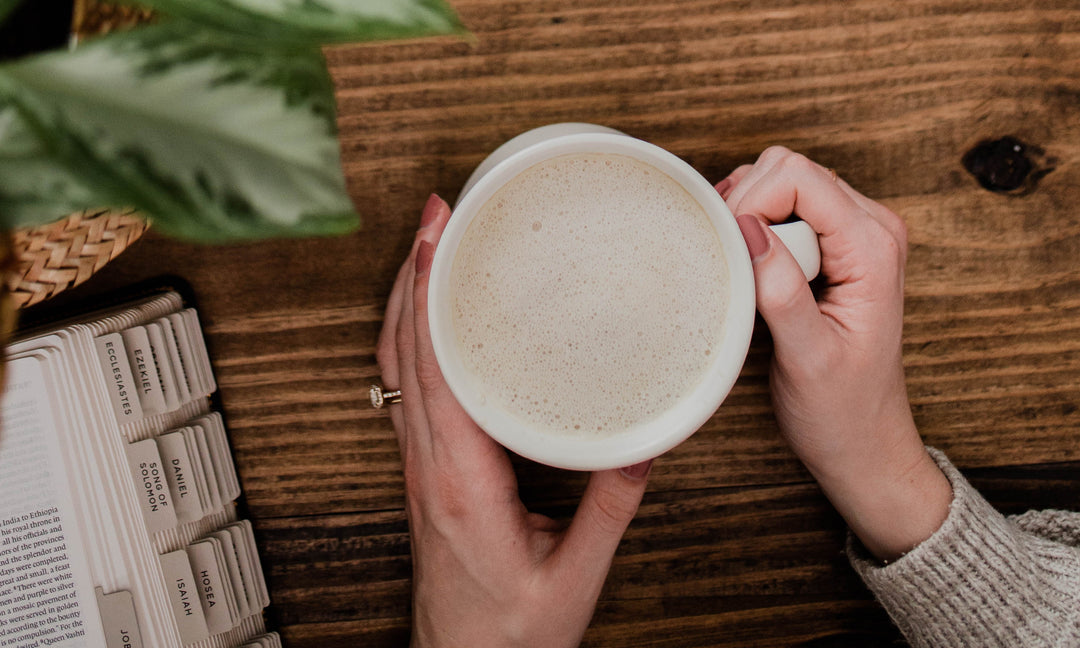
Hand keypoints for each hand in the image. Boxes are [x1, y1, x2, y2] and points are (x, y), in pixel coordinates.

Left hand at [376, 194, 651, 647]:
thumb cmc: (509, 633)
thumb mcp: (575, 575)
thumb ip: (611, 507)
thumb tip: (645, 440)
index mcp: (462, 482)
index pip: (433, 370)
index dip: (428, 298)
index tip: (436, 239)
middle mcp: (429, 465)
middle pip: (405, 352)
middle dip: (414, 275)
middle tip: (439, 214)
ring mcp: (420, 466)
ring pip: (398, 367)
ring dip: (408, 301)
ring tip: (430, 244)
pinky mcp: (426, 471)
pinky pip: (408, 390)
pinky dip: (413, 339)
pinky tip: (431, 318)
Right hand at [717, 148, 951, 560]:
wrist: (864, 440)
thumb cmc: (841, 409)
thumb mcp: (806, 357)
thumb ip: (780, 290)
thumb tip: (747, 228)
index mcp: (873, 248)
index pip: (800, 177)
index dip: (751, 202)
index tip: (726, 249)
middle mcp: (872, 228)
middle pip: (790, 169)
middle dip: (748, 205)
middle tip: (730, 263)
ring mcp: (855, 233)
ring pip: (784, 181)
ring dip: (750, 216)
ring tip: (742, 271)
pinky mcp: (836, 245)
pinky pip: (787, 206)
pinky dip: (756, 226)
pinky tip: (749, 267)